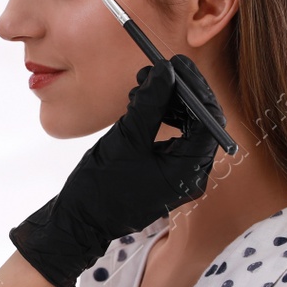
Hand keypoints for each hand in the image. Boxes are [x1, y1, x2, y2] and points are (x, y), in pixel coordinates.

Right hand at [9, 54, 224, 286]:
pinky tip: (141, 106)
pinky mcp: (165, 176)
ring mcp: (179, 178)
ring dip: (169, 104)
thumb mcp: (126, 137)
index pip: (208, 120)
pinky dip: (161, 120)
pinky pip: (172, 141)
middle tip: (158, 70)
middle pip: (200, 123)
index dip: (195, 87)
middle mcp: (191, 176)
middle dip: (180, 93)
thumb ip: (150, 103)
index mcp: (188, 171)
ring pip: (186, 130)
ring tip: (143, 87)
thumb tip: (166, 71)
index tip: (177, 64)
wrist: (79, 222)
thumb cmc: (101, 186)